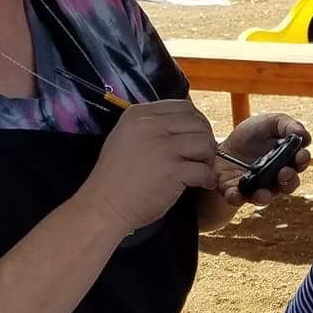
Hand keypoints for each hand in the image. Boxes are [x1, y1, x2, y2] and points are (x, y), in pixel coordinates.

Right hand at [79, 99, 217, 235]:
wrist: (103, 205)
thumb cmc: (117, 176)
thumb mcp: (126, 137)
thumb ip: (152, 126)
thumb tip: (185, 121)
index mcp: (139, 114)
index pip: (184, 106)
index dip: (196, 123)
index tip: (194, 139)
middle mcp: (150, 126)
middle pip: (198, 122)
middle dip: (205, 139)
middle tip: (201, 156)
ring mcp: (162, 148)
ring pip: (205, 143)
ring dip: (208, 158)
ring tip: (200, 170)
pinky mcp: (171, 171)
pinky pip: (204, 169)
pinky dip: (207, 178)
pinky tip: (201, 184)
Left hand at [215, 113, 310, 208]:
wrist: (222, 147)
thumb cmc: (251, 135)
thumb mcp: (270, 122)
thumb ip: (287, 125)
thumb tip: (302, 134)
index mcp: (287, 160)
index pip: (300, 162)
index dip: (302, 159)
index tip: (300, 155)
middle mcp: (276, 178)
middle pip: (289, 184)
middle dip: (289, 180)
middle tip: (284, 173)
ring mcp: (258, 188)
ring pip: (267, 196)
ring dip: (266, 196)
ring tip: (263, 193)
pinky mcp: (238, 193)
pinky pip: (239, 199)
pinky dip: (237, 198)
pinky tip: (236, 194)